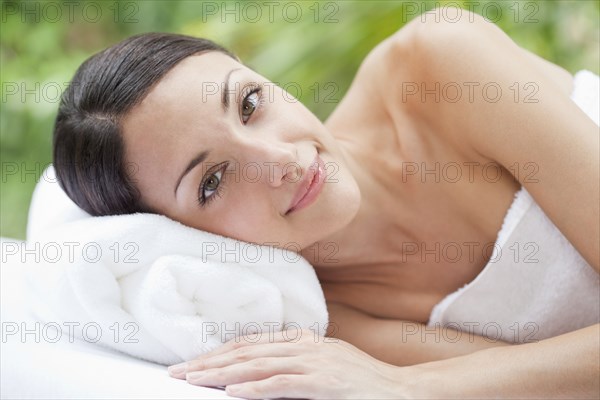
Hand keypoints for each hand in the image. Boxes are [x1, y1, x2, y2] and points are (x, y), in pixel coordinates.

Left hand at [167, 328, 407, 398]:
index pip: (251, 343)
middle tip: (177, 372)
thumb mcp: (325, 366)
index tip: (193, 363)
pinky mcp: (325, 383)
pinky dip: (255, 388)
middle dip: (209, 362)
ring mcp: (316, 363)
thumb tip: (258, 373)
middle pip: (247, 352)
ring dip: (221, 374)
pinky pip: (283, 384)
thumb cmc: (362, 383)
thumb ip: (295, 364)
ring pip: (258, 365)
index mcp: (304, 340)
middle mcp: (305, 346)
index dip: (219, 352)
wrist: (403, 391)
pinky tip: (232, 392)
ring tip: (192, 380)